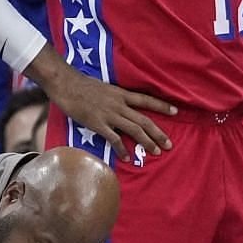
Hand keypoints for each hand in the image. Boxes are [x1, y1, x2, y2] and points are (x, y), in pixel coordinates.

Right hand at [40, 62, 176, 157]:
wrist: (67, 85)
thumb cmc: (82, 85)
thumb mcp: (105, 87)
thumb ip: (116, 96)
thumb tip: (122, 103)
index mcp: (121, 94)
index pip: (146, 100)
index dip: (162, 106)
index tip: (175, 111)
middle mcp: (119, 105)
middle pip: (144, 120)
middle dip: (158, 133)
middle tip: (168, 145)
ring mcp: (109, 115)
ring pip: (134, 130)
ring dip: (146, 142)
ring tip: (155, 152)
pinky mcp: (98, 124)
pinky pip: (113, 138)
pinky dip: (122, 149)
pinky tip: (127, 157)